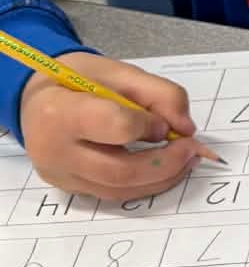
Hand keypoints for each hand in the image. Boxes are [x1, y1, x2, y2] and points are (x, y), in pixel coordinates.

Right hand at [19, 52, 199, 200]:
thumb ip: (160, 94)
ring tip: (185, 160)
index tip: (162, 122)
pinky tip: (163, 169)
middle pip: (120, 171)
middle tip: (193, 150)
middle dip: (166, 163)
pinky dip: (145, 184)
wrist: (38, 99)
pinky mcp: (69, 188)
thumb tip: (186, 128)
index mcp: (60, 112)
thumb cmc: (78, 81)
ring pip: (120, 190)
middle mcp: (53, 150)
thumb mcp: (121, 72)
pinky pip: (113, 194)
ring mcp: (59, 175)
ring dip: (162, 178)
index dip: (148, 126)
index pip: (115, 127)